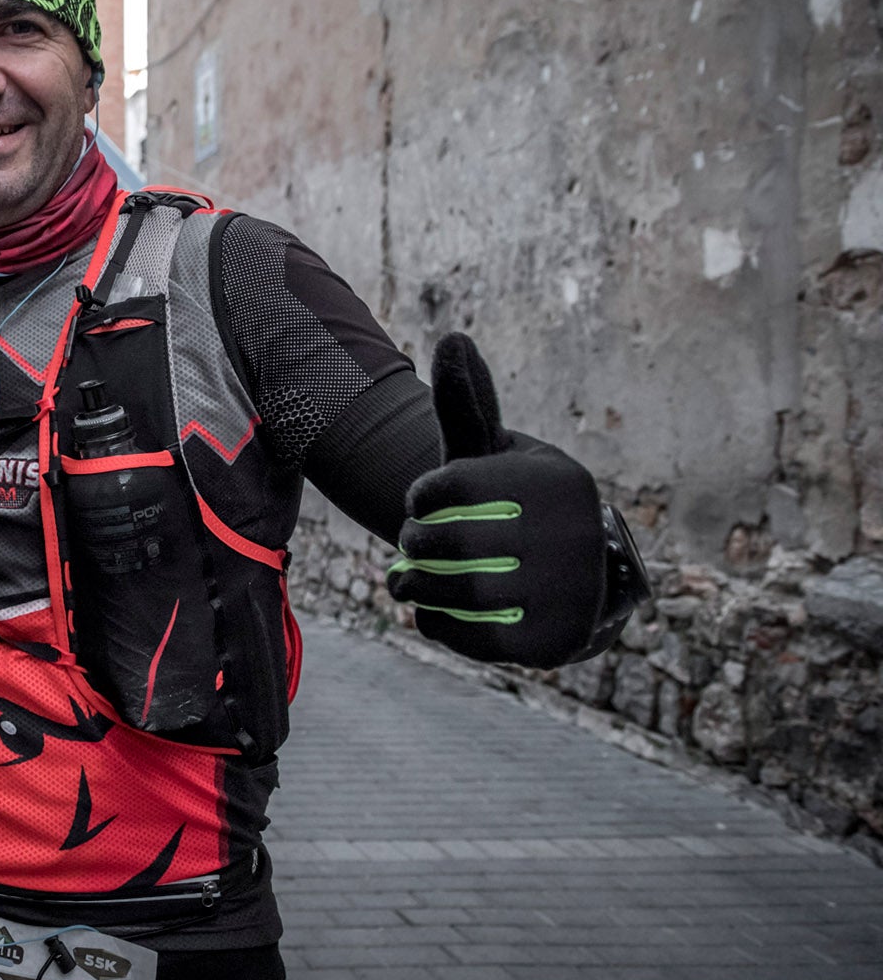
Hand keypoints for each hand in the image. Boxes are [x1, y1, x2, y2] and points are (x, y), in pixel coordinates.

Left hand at [386, 333, 608, 667]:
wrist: (572, 574)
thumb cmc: (515, 503)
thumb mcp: (493, 452)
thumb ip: (468, 403)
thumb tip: (453, 337)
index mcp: (558, 480)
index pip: (458, 486)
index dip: (422, 497)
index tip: (418, 503)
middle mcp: (575, 532)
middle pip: (457, 543)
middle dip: (416, 546)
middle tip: (406, 547)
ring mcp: (572, 591)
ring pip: (466, 592)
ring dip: (418, 588)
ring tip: (404, 581)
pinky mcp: (557, 641)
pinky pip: (482, 640)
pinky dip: (442, 628)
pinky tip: (432, 613)